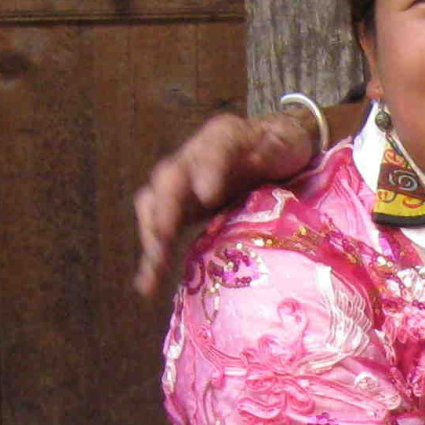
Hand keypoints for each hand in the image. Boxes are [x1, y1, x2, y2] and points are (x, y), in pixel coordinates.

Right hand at [132, 109, 323, 295]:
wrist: (277, 152)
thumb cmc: (277, 146)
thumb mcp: (277, 140)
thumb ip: (262, 150)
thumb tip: (225, 178)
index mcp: (217, 140)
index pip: (209, 151)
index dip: (206, 171)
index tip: (208, 197)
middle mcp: (191, 164)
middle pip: (167, 185)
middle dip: (163, 214)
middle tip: (164, 240)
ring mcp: (183, 190)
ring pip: (156, 212)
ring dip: (153, 242)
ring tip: (151, 273)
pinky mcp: (183, 215)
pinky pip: (162, 234)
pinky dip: (154, 259)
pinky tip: (147, 284)